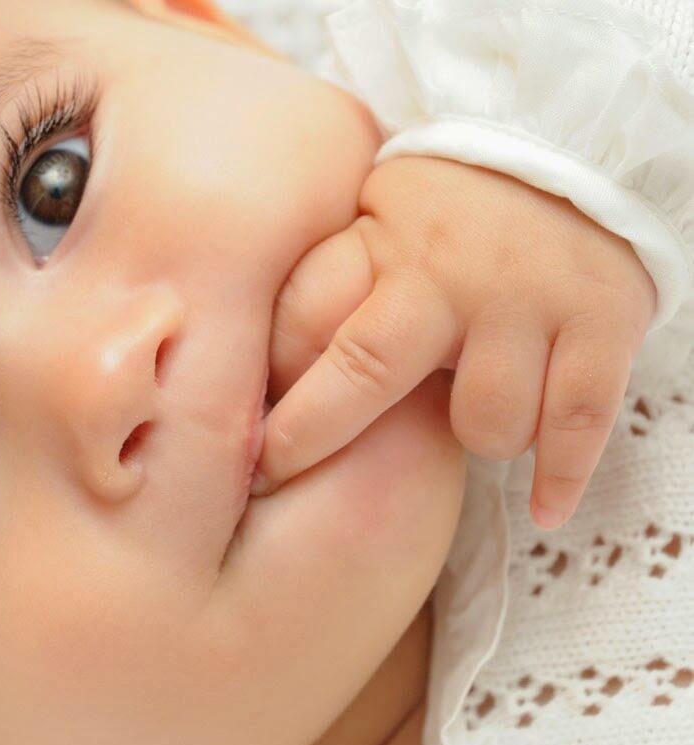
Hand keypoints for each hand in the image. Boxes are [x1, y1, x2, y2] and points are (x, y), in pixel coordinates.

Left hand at [252, 156, 655, 528]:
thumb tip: (245, 362)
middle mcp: (446, 275)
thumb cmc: (447, 211)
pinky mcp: (600, 321)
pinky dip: (563, 474)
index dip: (263, 389)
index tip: (237, 444)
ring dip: (481, 438)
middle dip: (314, 433)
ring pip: (487, 422)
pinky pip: (578, 421)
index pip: (300, 322)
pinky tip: (545, 508)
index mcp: (379, 246)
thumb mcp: (370, 218)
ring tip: (480, 417)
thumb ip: (323, 280)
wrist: (570, 145)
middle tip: (277, 477)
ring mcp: (524, 299)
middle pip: (367, 373)